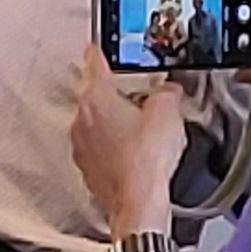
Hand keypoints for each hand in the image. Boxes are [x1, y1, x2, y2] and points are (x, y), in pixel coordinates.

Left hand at [70, 54, 188, 237]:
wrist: (138, 204)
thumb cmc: (146, 161)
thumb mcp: (168, 112)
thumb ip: (168, 92)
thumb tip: (169, 90)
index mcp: (96, 99)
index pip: (94, 62)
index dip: (100, 51)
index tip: (99, 46)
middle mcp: (81, 121)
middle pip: (96, 95)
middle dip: (117, 95)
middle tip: (140, 98)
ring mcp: (82, 147)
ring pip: (97, 124)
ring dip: (115, 124)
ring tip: (142, 131)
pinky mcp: (88, 169)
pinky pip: (100, 149)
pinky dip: (114, 148)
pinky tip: (135, 154)